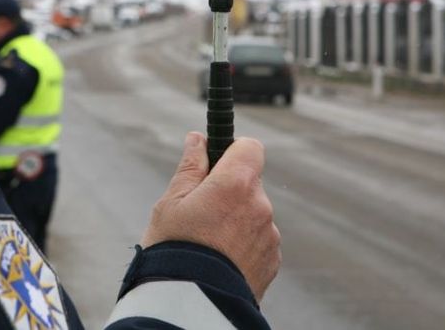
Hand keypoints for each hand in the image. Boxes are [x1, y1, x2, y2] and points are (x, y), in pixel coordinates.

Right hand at [141, 132, 280, 299]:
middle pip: (249, 182)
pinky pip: (259, 240)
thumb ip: (190, 166)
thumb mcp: (171, 202)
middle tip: (200, 210)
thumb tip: (198, 139)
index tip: (215, 161)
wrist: (190, 305)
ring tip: (207, 242)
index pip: (250, 147)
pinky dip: (243, 244)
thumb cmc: (174, 249)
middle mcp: (260, 206)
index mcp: (236, 184)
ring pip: (254, 213)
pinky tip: (220, 259)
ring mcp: (269, 236)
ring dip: (236, 219)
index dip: (233, 150)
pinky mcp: (273, 261)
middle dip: (229, 190)